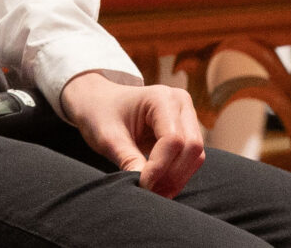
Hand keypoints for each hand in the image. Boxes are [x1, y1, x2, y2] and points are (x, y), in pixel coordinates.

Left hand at [63, 70, 204, 197]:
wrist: (95, 102)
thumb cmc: (98, 114)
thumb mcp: (107, 136)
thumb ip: (128, 159)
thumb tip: (146, 187)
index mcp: (161, 98)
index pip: (173, 139)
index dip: (160, 166)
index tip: (142, 184)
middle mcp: (180, 104)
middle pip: (191, 148)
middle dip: (171, 175)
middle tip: (148, 193)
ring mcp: (186, 117)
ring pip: (195, 157)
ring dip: (176, 179)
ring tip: (152, 192)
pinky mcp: (186, 131)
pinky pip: (190, 159)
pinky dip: (176, 175)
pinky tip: (158, 185)